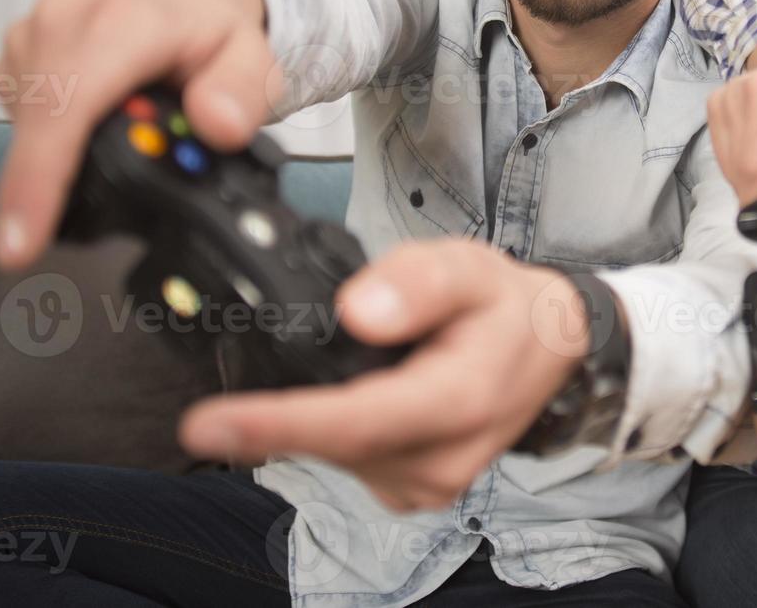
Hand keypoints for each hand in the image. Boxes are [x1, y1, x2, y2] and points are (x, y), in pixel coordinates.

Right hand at [0, 0, 271, 270]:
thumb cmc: (213, 25)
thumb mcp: (256, 59)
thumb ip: (244, 94)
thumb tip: (218, 125)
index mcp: (123, 23)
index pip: (67, 105)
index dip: (38, 179)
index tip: (20, 240)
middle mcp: (65, 21)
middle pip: (39, 129)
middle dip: (66, 179)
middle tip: (131, 183)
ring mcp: (33, 35)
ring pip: (31, 127)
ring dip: (69, 151)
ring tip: (132, 128)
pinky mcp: (18, 53)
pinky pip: (25, 115)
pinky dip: (60, 133)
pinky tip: (102, 119)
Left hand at [177, 239, 587, 510]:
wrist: (550, 350)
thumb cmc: (508, 307)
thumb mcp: (472, 267)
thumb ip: (418, 281)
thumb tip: (355, 311)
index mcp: (460, 401)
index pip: (356, 421)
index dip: (277, 423)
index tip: (207, 422)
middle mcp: (442, 459)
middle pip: (331, 440)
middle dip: (278, 412)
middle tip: (229, 389)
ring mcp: (426, 483)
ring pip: (333, 452)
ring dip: (310, 414)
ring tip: (349, 360)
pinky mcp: (410, 489)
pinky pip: (345, 459)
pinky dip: (329, 426)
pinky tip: (349, 391)